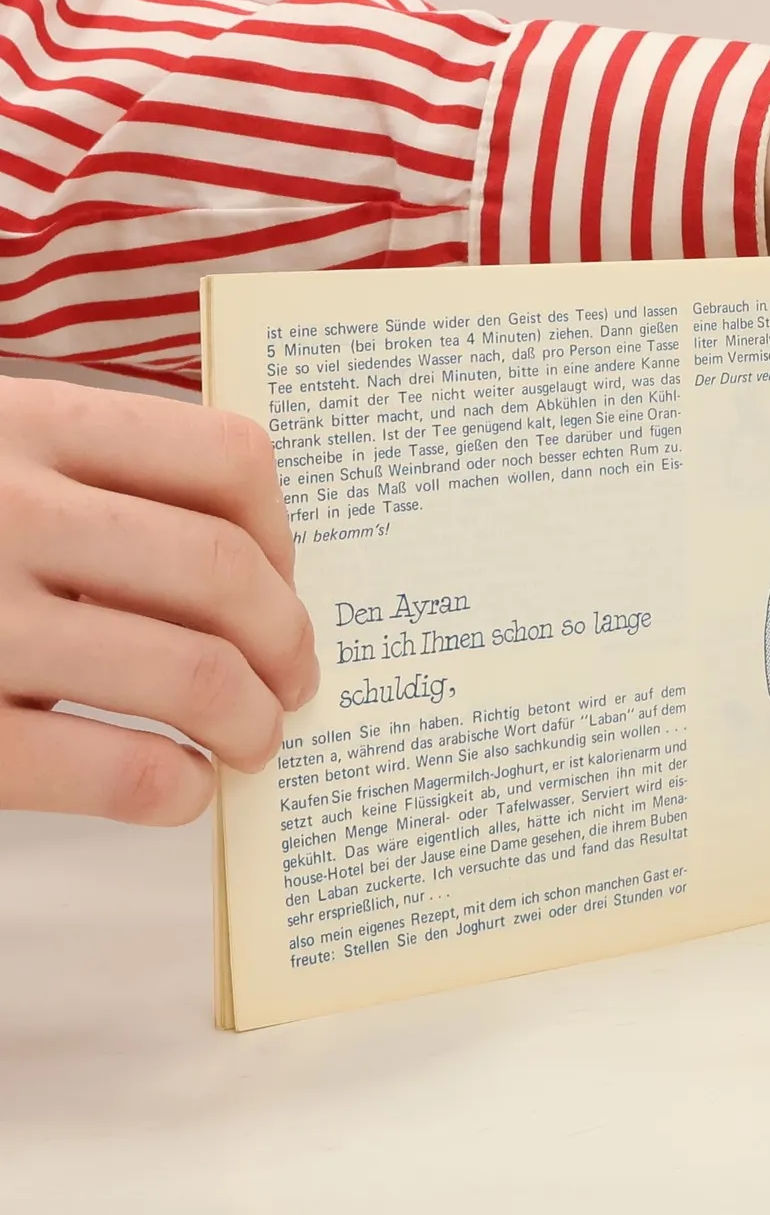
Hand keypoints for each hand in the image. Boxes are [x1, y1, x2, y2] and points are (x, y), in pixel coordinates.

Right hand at [0, 380, 318, 825]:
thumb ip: (93, 485)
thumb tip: (254, 575)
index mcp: (29, 422)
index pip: (227, 458)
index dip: (285, 533)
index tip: (287, 582)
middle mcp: (5, 506)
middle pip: (220, 572)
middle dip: (284, 640)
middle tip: (294, 683)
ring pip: (184, 670)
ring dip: (248, 720)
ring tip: (252, 744)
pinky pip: (95, 764)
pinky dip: (167, 787)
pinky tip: (182, 792)